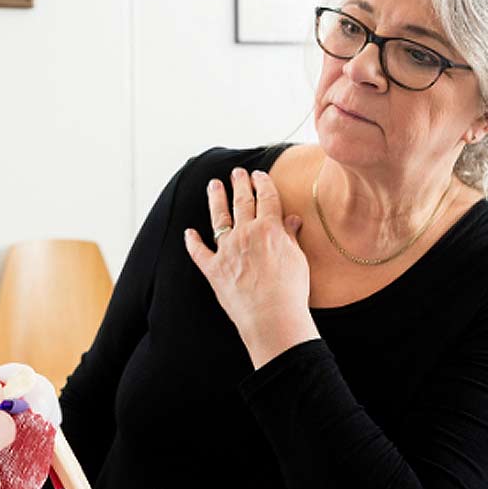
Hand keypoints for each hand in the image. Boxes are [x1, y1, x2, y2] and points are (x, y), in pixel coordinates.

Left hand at [183, 168, 318, 368]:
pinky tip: (189, 233)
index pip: (266, 197)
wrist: (271, 316)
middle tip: (236, 172)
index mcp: (269, 228)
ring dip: (215, 199)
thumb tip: (291, 220)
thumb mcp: (298, 259)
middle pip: (241, 201)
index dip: (262, 183)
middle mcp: (245, 233)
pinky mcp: (213, 268)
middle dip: (239, 183)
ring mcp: (226, 250)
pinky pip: (198, 251)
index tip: (258, 174)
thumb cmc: (290, 291)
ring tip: (213, 185)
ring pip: (218, 217)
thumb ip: (290, 237)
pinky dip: (192, 241)